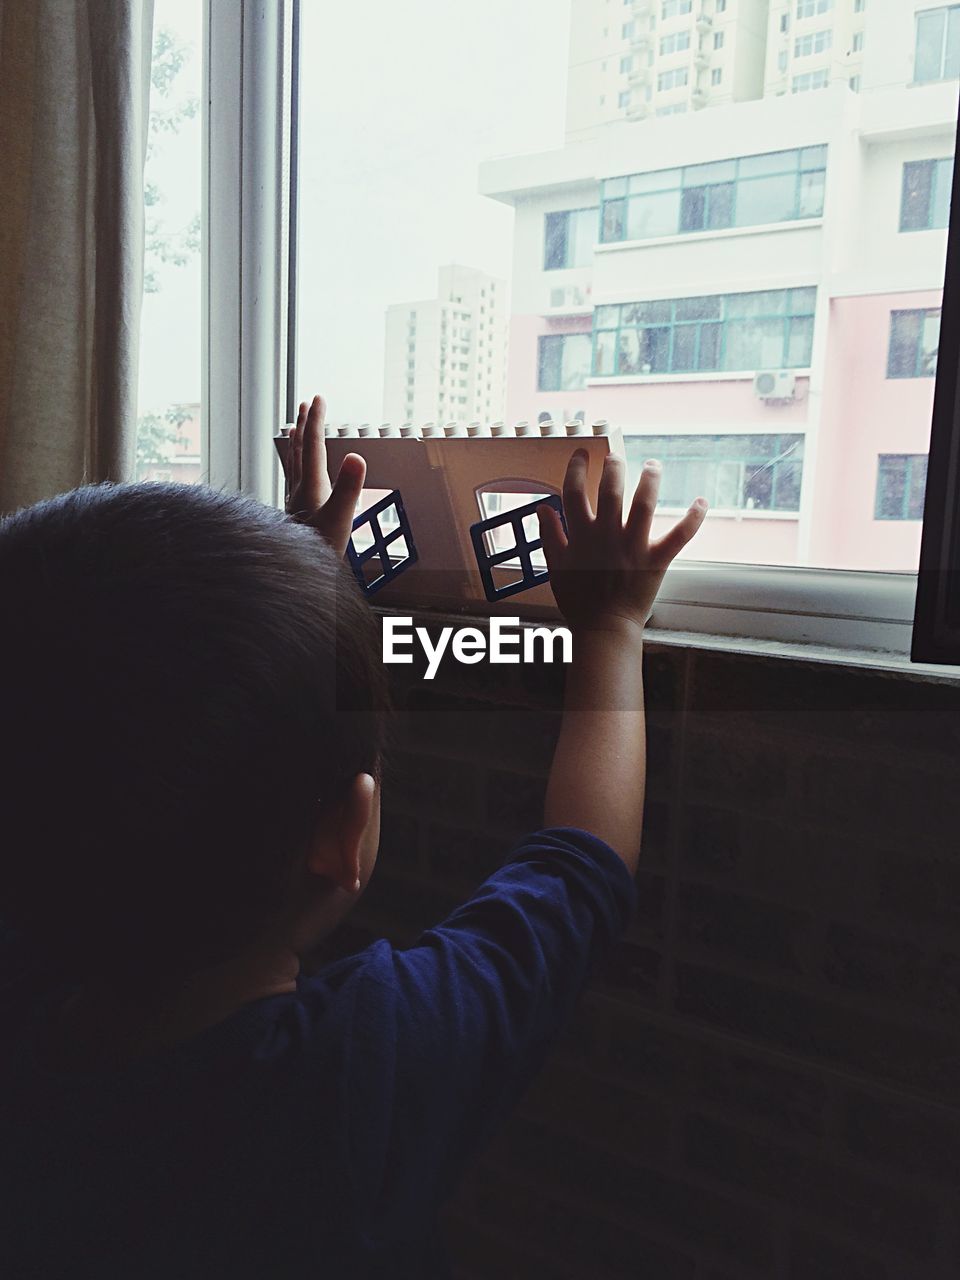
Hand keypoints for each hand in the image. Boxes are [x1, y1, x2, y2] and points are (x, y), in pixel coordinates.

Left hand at [284, 395, 365, 557]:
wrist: (298, 578)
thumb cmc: (321, 551)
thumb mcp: (340, 519)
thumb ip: (349, 488)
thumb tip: (355, 455)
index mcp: (310, 487)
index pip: (312, 445)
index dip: (316, 420)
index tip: (319, 398)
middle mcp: (298, 491)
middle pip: (298, 450)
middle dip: (304, 425)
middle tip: (306, 404)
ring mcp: (295, 503)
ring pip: (294, 465)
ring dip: (298, 443)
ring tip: (297, 429)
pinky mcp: (297, 515)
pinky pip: (295, 481)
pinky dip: (297, 467)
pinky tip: (299, 474)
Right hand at [537, 450, 706, 634]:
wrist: (604, 629)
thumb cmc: (578, 601)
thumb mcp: (555, 567)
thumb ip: (549, 535)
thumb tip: (543, 508)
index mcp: (580, 536)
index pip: (574, 492)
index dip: (576, 468)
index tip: (581, 454)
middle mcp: (606, 536)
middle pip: (610, 489)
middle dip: (614, 466)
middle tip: (616, 456)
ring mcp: (632, 547)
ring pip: (643, 504)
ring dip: (650, 480)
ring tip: (653, 465)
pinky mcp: (656, 560)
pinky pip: (679, 536)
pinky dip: (693, 518)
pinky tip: (701, 500)